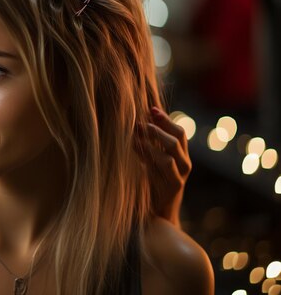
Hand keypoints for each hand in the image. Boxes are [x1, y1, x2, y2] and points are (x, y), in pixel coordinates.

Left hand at [135, 106, 191, 226]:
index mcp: (182, 156)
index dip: (166, 119)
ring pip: (172, 150)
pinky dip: (149, 154)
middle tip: (144, 118)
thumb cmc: (153, 186)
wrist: (159, 214)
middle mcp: (185, 164)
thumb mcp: (152, 163)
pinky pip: (163, 165)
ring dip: (154, 138)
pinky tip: (136, 147)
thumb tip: (137, 124)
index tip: (151, 108)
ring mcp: (181, 175)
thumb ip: (149, 146)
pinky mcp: (174, 185)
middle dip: (161, 125)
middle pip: (179, 137)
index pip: (179, 132)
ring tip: (138, 131)